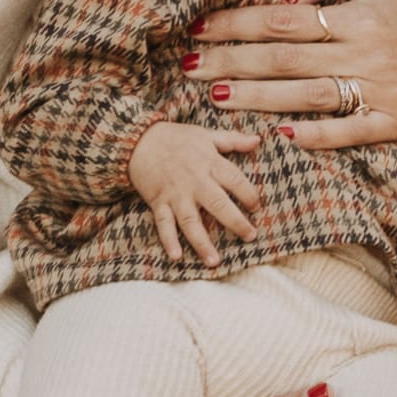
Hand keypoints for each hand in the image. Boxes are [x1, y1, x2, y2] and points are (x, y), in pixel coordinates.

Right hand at [126, 114, 263, 270]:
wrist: (138, 140)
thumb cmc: (176, 138)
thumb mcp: (206, 135)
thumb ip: (233, 140)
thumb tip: (257, 140)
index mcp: (209, 163)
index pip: (235, 181)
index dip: (249, 195)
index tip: (257, 207)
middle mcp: (194, 181)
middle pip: (218, 204)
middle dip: (236, 222)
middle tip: (250, 236)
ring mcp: (176, 195)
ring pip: (191, 221)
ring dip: (203, 242)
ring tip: (215, 261)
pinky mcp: (159, 203)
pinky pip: (164, 224)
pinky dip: (169, 241)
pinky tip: (177, 256)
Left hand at [188, 0, 396, 151]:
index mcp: (355, 16)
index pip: (284, 19)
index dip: (238, 23)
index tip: (200, 28)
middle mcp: (364, 54)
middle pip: (285, 60)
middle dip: (232, 63)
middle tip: (188, 68)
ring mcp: (377, 92)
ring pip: (306, 96)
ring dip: (258, 99)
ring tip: (215, 97)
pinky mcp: (389, 124)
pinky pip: (347, 133)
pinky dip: (315, 136)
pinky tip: (280, 136)